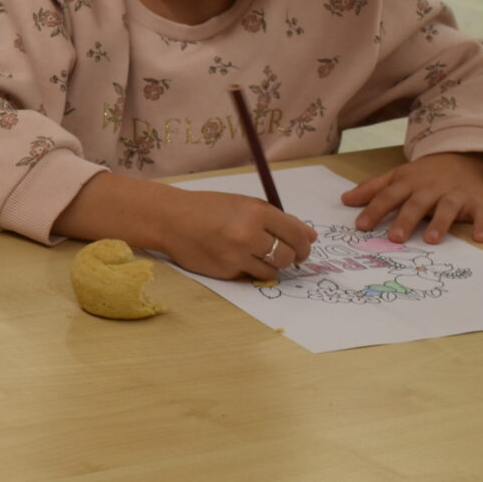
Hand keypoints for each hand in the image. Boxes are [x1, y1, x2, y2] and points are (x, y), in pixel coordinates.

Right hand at [152, 188, 316, 282]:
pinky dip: (250, 270)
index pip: (296, 234)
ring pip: (272, 271)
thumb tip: (311, 236)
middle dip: (290, 257)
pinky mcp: (225, 272)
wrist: (171, 220)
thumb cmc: (210, 208)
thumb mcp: (246, 205)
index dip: (304, 244)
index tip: (303, 248)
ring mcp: (236, 256)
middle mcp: (248, 236)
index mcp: (257, 213)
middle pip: (287, 256)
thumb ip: (280, 219)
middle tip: (285, 255)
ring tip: (259, 256)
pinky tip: (238, 258)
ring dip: (271, 266)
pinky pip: (250, 277)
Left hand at [342, 151, 482, 243]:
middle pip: (416, 204)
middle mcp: (430, 189)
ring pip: (447, 208)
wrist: (464, 157)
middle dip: (405, 220)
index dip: (374, 210)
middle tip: (394, 238)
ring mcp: (454, 194)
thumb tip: (344, 200)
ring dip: (440, 223)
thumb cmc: (425, 174)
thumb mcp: (398, 176)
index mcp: (409, 183)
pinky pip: (482, 213)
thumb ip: (372, 189)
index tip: (361, 226)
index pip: (388, 196)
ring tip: (431, 239)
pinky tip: (481, 238)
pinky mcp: (476, 201)